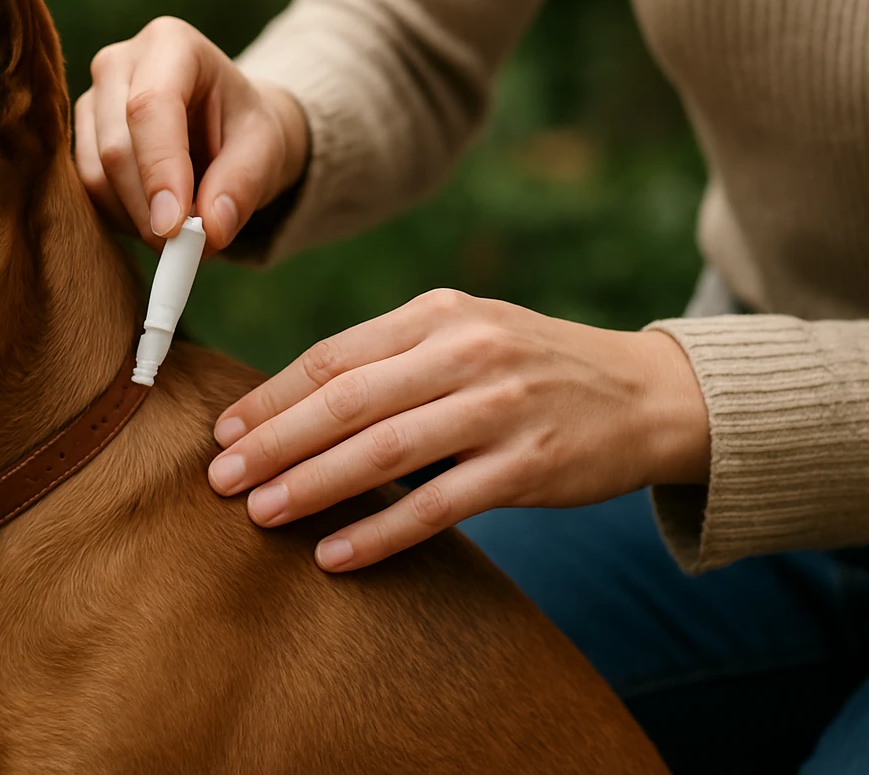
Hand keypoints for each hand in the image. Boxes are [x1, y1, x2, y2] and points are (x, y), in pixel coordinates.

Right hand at [74, 16, 308, 250]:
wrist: (221, 127)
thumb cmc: (243, 129)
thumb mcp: (265, 150)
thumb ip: (242, 185)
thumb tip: (209, 232)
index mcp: (171, 44)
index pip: (151, 108)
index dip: (160, 170)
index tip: (175, 227)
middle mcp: (119, 61)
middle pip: (117, 147)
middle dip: (151, 209)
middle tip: (189, 249)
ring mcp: (90, 98)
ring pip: (95, 174)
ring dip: (137, 220)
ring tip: (182, 232)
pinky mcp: (77, 136)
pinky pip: (86, 191)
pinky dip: (122, 217)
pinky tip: (155, 217)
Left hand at [206, 289, 709, 571]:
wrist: (648, 395)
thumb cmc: (533, 368)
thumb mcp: (467, 336)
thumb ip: (392, 359)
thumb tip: (293, 406)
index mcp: (439, 315)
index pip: (333, 357)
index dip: (271, 397)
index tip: (224, 432)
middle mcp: (466, 353)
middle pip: (347, 401)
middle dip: (275, 441)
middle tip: (221, 478)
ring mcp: (500, 409)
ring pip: (385, 452)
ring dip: (314, 485)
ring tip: (261, 513)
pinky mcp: (529, 466)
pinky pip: (439, 506)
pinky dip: (381, 531)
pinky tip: (335, 553)